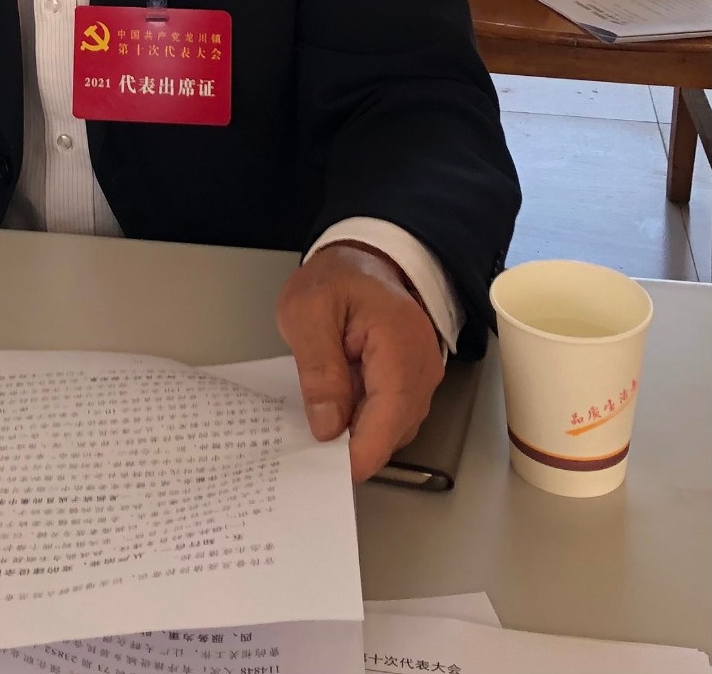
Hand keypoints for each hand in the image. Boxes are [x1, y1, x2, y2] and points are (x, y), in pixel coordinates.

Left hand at [275, 243, 444, 482]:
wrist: (362, 259)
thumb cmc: (335, 278)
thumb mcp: (307, 311)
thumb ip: (318, 367)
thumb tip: (328, 425)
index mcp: (400, 344)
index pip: (390, 415)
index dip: (361, 451)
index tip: (328, 471)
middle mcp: (422, 367)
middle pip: (393, 430)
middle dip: (355, 446)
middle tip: (308, 449)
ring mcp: (422, 378)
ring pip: (393, 429)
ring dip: (358, 433)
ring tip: (318, 419)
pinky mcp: (412, 383)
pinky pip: (390, 416)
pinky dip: (363, 421)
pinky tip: (334, 409)